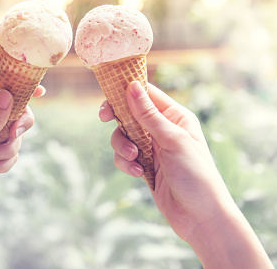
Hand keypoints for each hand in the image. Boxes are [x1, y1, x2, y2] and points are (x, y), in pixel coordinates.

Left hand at [0, 79, 43, 215]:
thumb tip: (9, 94)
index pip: (0, 87)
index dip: (21, 86)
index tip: (42, 92)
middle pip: (15, 113)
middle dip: (17, 131)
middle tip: (11, 138)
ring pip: (14, 137)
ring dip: (7, 152)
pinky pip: (9, 152)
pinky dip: (3, 162)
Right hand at [100, 81, 229, 238]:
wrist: (200, 217)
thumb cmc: (196, 175)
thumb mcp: (172, 141)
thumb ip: (149, 115)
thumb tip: (132, 86)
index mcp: (175, 116)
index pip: (147, 93)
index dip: (126, 91)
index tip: (110, 96)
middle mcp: (162, 128)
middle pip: (129, 112)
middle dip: (117, 119)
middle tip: (104, 118)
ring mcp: (152, 147)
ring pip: (123, 135)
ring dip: (122, 145)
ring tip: (133, 159)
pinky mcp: (144, 165)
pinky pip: (124, 156)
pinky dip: (126, 163)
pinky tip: (139, 173)